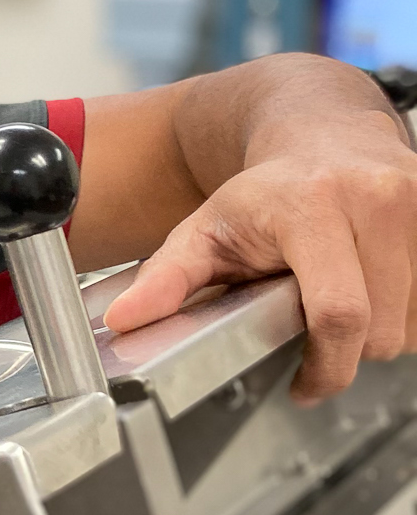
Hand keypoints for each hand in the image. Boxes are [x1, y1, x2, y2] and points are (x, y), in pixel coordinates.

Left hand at [103, 110, 416, 402]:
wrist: (319, 128)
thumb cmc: (264, 191)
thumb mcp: (203, 231)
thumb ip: (165, 280)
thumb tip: (126, 321)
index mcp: (309, 206)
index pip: (339, 312)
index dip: (329, 365)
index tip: (307, 386)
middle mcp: (372, 197)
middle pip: (382, 327)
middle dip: (350, 350)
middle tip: (317, 335)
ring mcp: (414, 200)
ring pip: (415, 318)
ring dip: (382, 328)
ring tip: (342, 300)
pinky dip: (407, 307)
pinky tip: (374, 289)